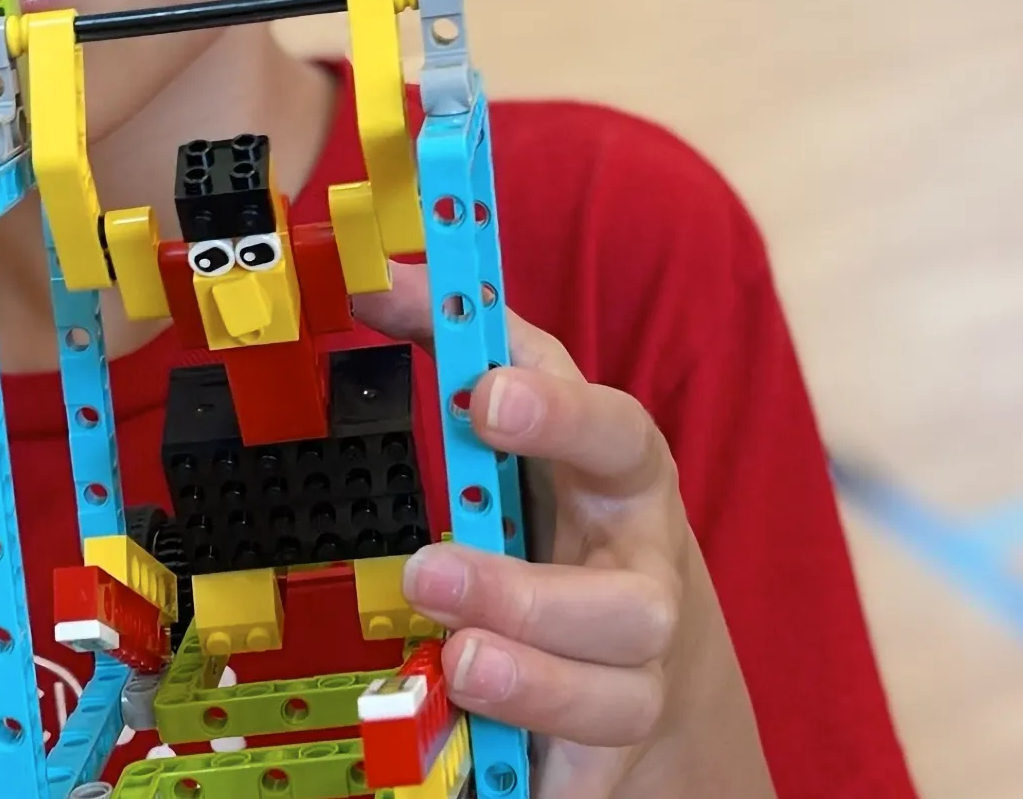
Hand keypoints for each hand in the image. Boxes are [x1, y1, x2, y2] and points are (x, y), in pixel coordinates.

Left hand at [354, 265, 776, 798]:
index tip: (482, 395)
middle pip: (628, 605)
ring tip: (455, 661)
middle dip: (530, 593)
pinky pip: (579, 781)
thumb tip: (377, 274)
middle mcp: (645, 585)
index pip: (620, 437)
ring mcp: (633, 680)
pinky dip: (535, 780)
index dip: (562, 417)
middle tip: (428, 572)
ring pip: (613, 698)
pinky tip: (486, 768)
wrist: (642, 645)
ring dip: (531, 682)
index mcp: (626, 485)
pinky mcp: (603, 760)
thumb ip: (464, 343)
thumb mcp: (528, 421)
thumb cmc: (566, 507)